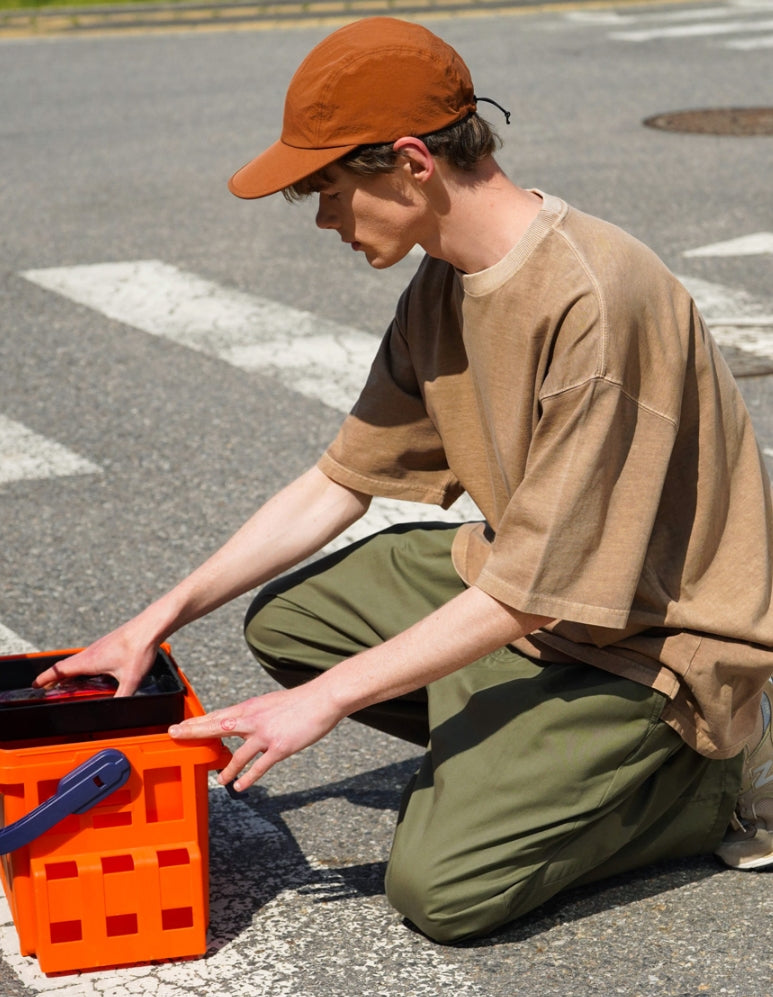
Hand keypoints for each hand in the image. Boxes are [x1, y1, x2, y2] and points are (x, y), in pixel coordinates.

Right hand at [31, 624, 157, 696]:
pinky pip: (89, 656)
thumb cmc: (139, 648)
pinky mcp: (109, 643)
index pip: (59, 670)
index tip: (35, 685)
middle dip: (54, 677)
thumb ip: (122, 697)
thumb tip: (117, 712)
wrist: (150, 626)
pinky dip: (82, 665)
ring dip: (69, 670)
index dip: (45, 679)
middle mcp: (91, 652)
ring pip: (78, 660)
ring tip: (66, 682)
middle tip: (46, 687)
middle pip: (66, 666)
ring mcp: (99, 646)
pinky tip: (93, 671)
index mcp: (89, 661)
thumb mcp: (131, 679)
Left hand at [168, 680, 344, 790]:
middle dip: (193, 731)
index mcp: (250, 707)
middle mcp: (253, 719)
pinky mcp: (280, 747)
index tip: (178, 725)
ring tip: (218, 780)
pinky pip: (259, 766)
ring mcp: (266, 734)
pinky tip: (239, 786)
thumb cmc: (300, 701)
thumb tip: (242, 724)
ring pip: (238, 753)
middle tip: (174, 735)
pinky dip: (248, 777)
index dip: (196, 721)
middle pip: (217, 726)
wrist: (323, 698)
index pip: (217, 715)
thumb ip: (255, 714)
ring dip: (226, 768)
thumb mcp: (270, 703)